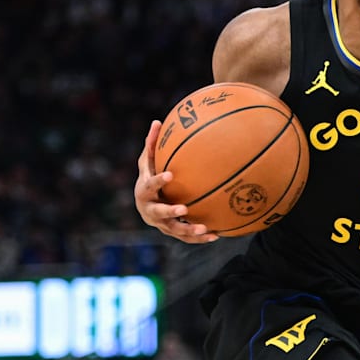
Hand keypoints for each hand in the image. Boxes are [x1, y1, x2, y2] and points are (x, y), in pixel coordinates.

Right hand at [134, 120, 218, 242]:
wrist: (144, 204)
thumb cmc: (148, 177)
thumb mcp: (148, 161)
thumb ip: (152, 144)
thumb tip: (158, 121)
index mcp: (144, 191)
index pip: (150, 185)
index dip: (159, 181)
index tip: (170, 175)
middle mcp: (150, 210)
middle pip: (159, 213)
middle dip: (170, 211)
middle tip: (184, 209)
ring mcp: (160, 223)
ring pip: (174, 229)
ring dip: (188, 230)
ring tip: (204, 229)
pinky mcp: (172, 231)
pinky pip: (185, 237)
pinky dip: (199, 238)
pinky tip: (215, 235)